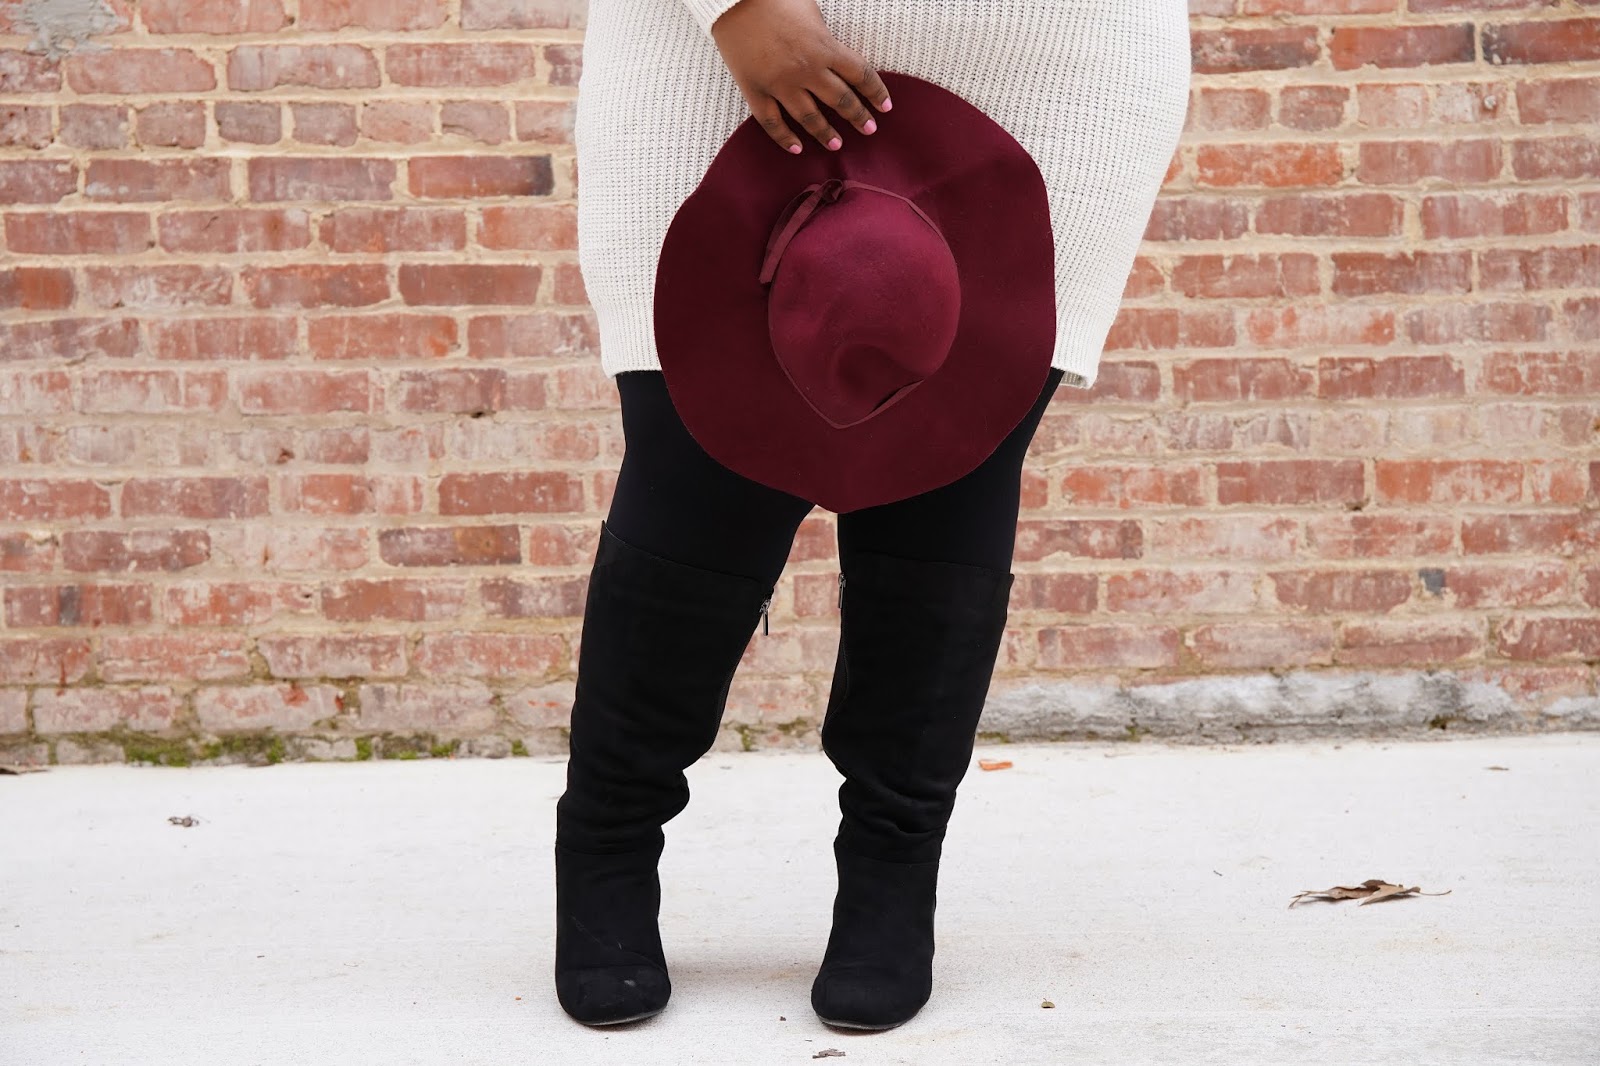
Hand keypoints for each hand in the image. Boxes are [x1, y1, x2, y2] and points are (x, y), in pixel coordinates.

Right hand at [709, 0, 891, 154]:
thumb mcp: (811, 11)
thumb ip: (825, 39)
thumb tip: (833, 57)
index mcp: (824, 47)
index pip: (860, 75)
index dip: (876, 92)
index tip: (885, 106)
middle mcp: (806, 70)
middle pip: (840, 100)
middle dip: (858, 117)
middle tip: (869, 129)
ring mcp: (780, 84)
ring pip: (809, 117)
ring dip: (826, 133)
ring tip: (836, 144)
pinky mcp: (755, 91)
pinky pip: (772, 122)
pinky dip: (785, 138)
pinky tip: (797, 148)